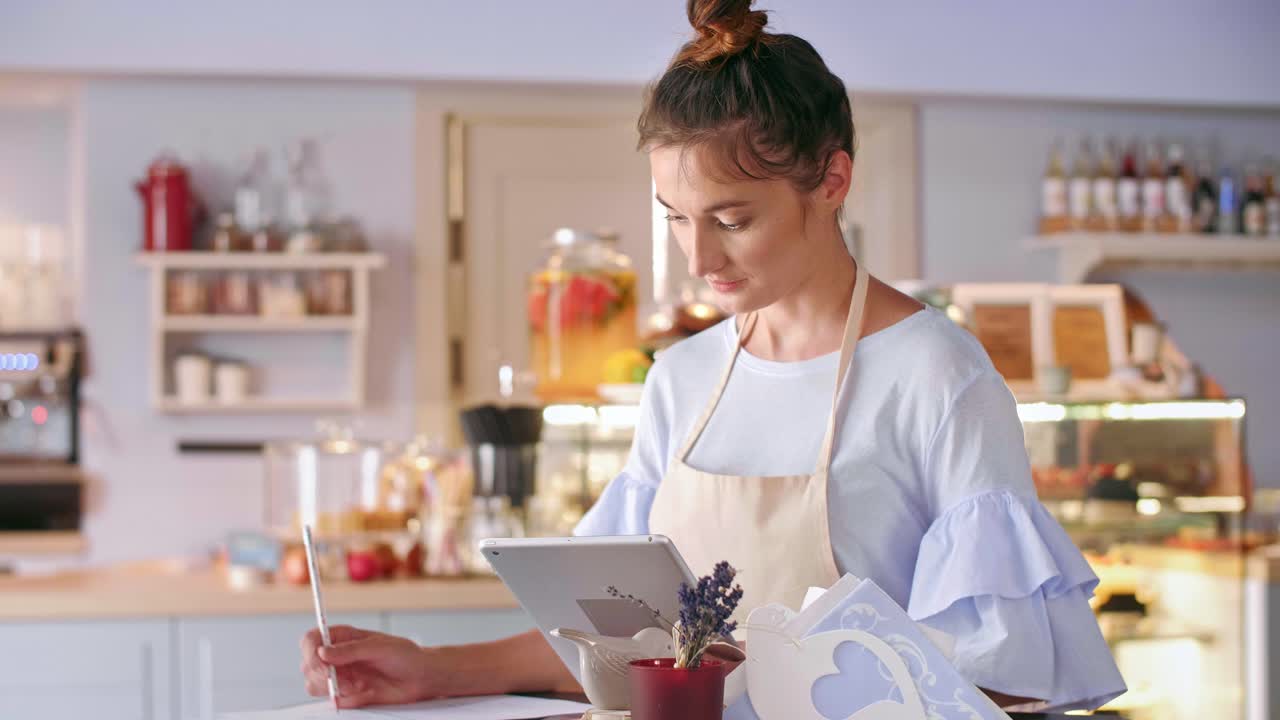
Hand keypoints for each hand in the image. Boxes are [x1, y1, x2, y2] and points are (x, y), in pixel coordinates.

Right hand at [300, 625, 436, 708]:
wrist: (420, 677)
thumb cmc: (404, 655)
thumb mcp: (379, 647)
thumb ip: (350, 650)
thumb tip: (322, 652)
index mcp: (342, 637)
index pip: (311, 640)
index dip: (310, 652)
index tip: (322, 663)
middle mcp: (337, 657)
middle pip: (308, 665)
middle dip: (320, 674)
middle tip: (340, 678)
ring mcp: (341, 676)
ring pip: (314, 684)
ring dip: (332, 688)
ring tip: (356, 685)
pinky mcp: (347, 694)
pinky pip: (332, 700)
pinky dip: (343, 699)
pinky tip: (363, 692)